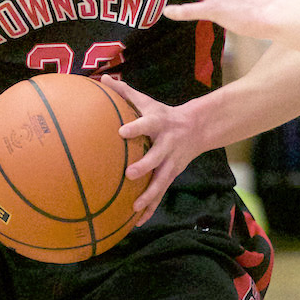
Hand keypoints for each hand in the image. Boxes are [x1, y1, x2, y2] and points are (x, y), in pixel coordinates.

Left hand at [108, 76, 202, 224]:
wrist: (197, 128)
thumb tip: (102, 78)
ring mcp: (171, 162)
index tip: (121, 132)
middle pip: (157, 157)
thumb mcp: (148, 101)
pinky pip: (160, 194)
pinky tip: (137, 221)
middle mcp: (167, 145)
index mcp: (159, 124)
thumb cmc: (164, 114)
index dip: (136, 128)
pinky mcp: (171, 175)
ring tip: (135, 207)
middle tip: (129, 174)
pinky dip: (151, 208)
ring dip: (149, 195)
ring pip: (161, 181)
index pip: (147, 124)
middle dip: (145, 166)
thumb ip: (125, 92)